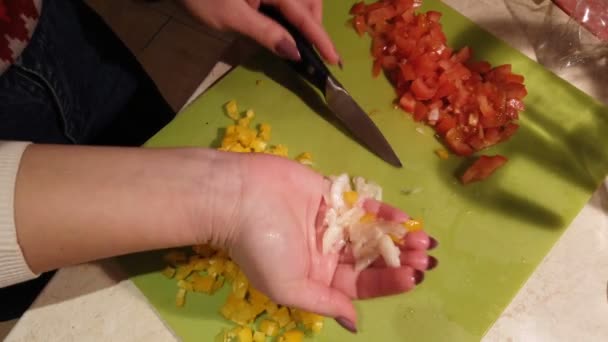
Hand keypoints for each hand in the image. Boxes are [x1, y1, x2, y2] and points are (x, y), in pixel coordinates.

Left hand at [180, 0, 339, 63]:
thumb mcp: (232, 18)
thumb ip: (266, 33)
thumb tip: (294, 53)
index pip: (303, 14)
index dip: (320, 38)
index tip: (335, 59)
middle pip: (309, 2)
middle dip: (313, 25)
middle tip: (310, 51)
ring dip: (304, 19)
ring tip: (298, 40)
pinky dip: (293, 12)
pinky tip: (285, 26)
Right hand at [226, 154, 437, 332]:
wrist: (238, 196)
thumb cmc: (261, 245)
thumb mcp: (288, 286)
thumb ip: (324, 302)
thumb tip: (353, 323)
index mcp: (319, 276)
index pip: (361, 285)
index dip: (388, 283)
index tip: (413, 278)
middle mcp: (328, 251)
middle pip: (372, 259)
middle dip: (400, 259)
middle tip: (426, 257)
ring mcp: (332, 222)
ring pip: (372, 232)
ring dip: (398, 236)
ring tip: (422, 239)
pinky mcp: (331, 194)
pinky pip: (362, 205)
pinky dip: (382, 212)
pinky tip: (402, 218)